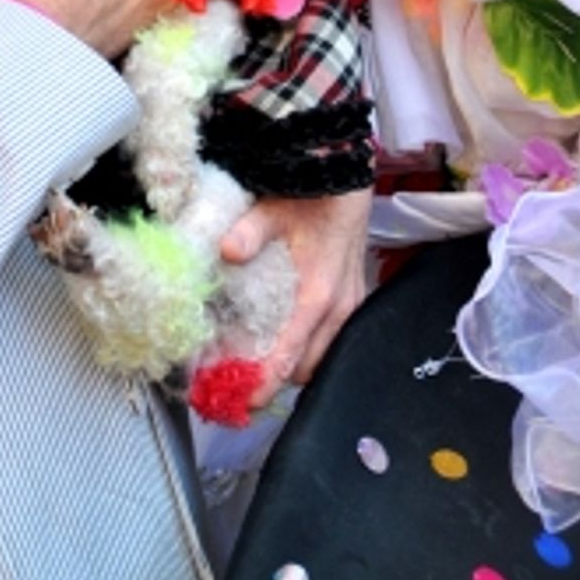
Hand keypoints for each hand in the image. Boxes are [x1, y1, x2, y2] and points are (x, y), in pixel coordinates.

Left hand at [219, 185, 372, 402]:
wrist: (346, 175)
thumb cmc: (311, 194)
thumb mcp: (274, 208)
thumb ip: (250, 232)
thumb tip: (225, 252)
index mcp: (317, 296)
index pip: (289, 356)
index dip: (265, 385)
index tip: (242, 404)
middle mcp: (338, 309)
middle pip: (305, 367)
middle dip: (276, 379)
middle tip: (240, 379)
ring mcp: (350, 307)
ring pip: (322, 357)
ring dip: (294, 364)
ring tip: (261, 362)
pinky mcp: (354, 300)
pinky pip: (333, 340)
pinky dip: (310, 347)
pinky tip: (288, 337)